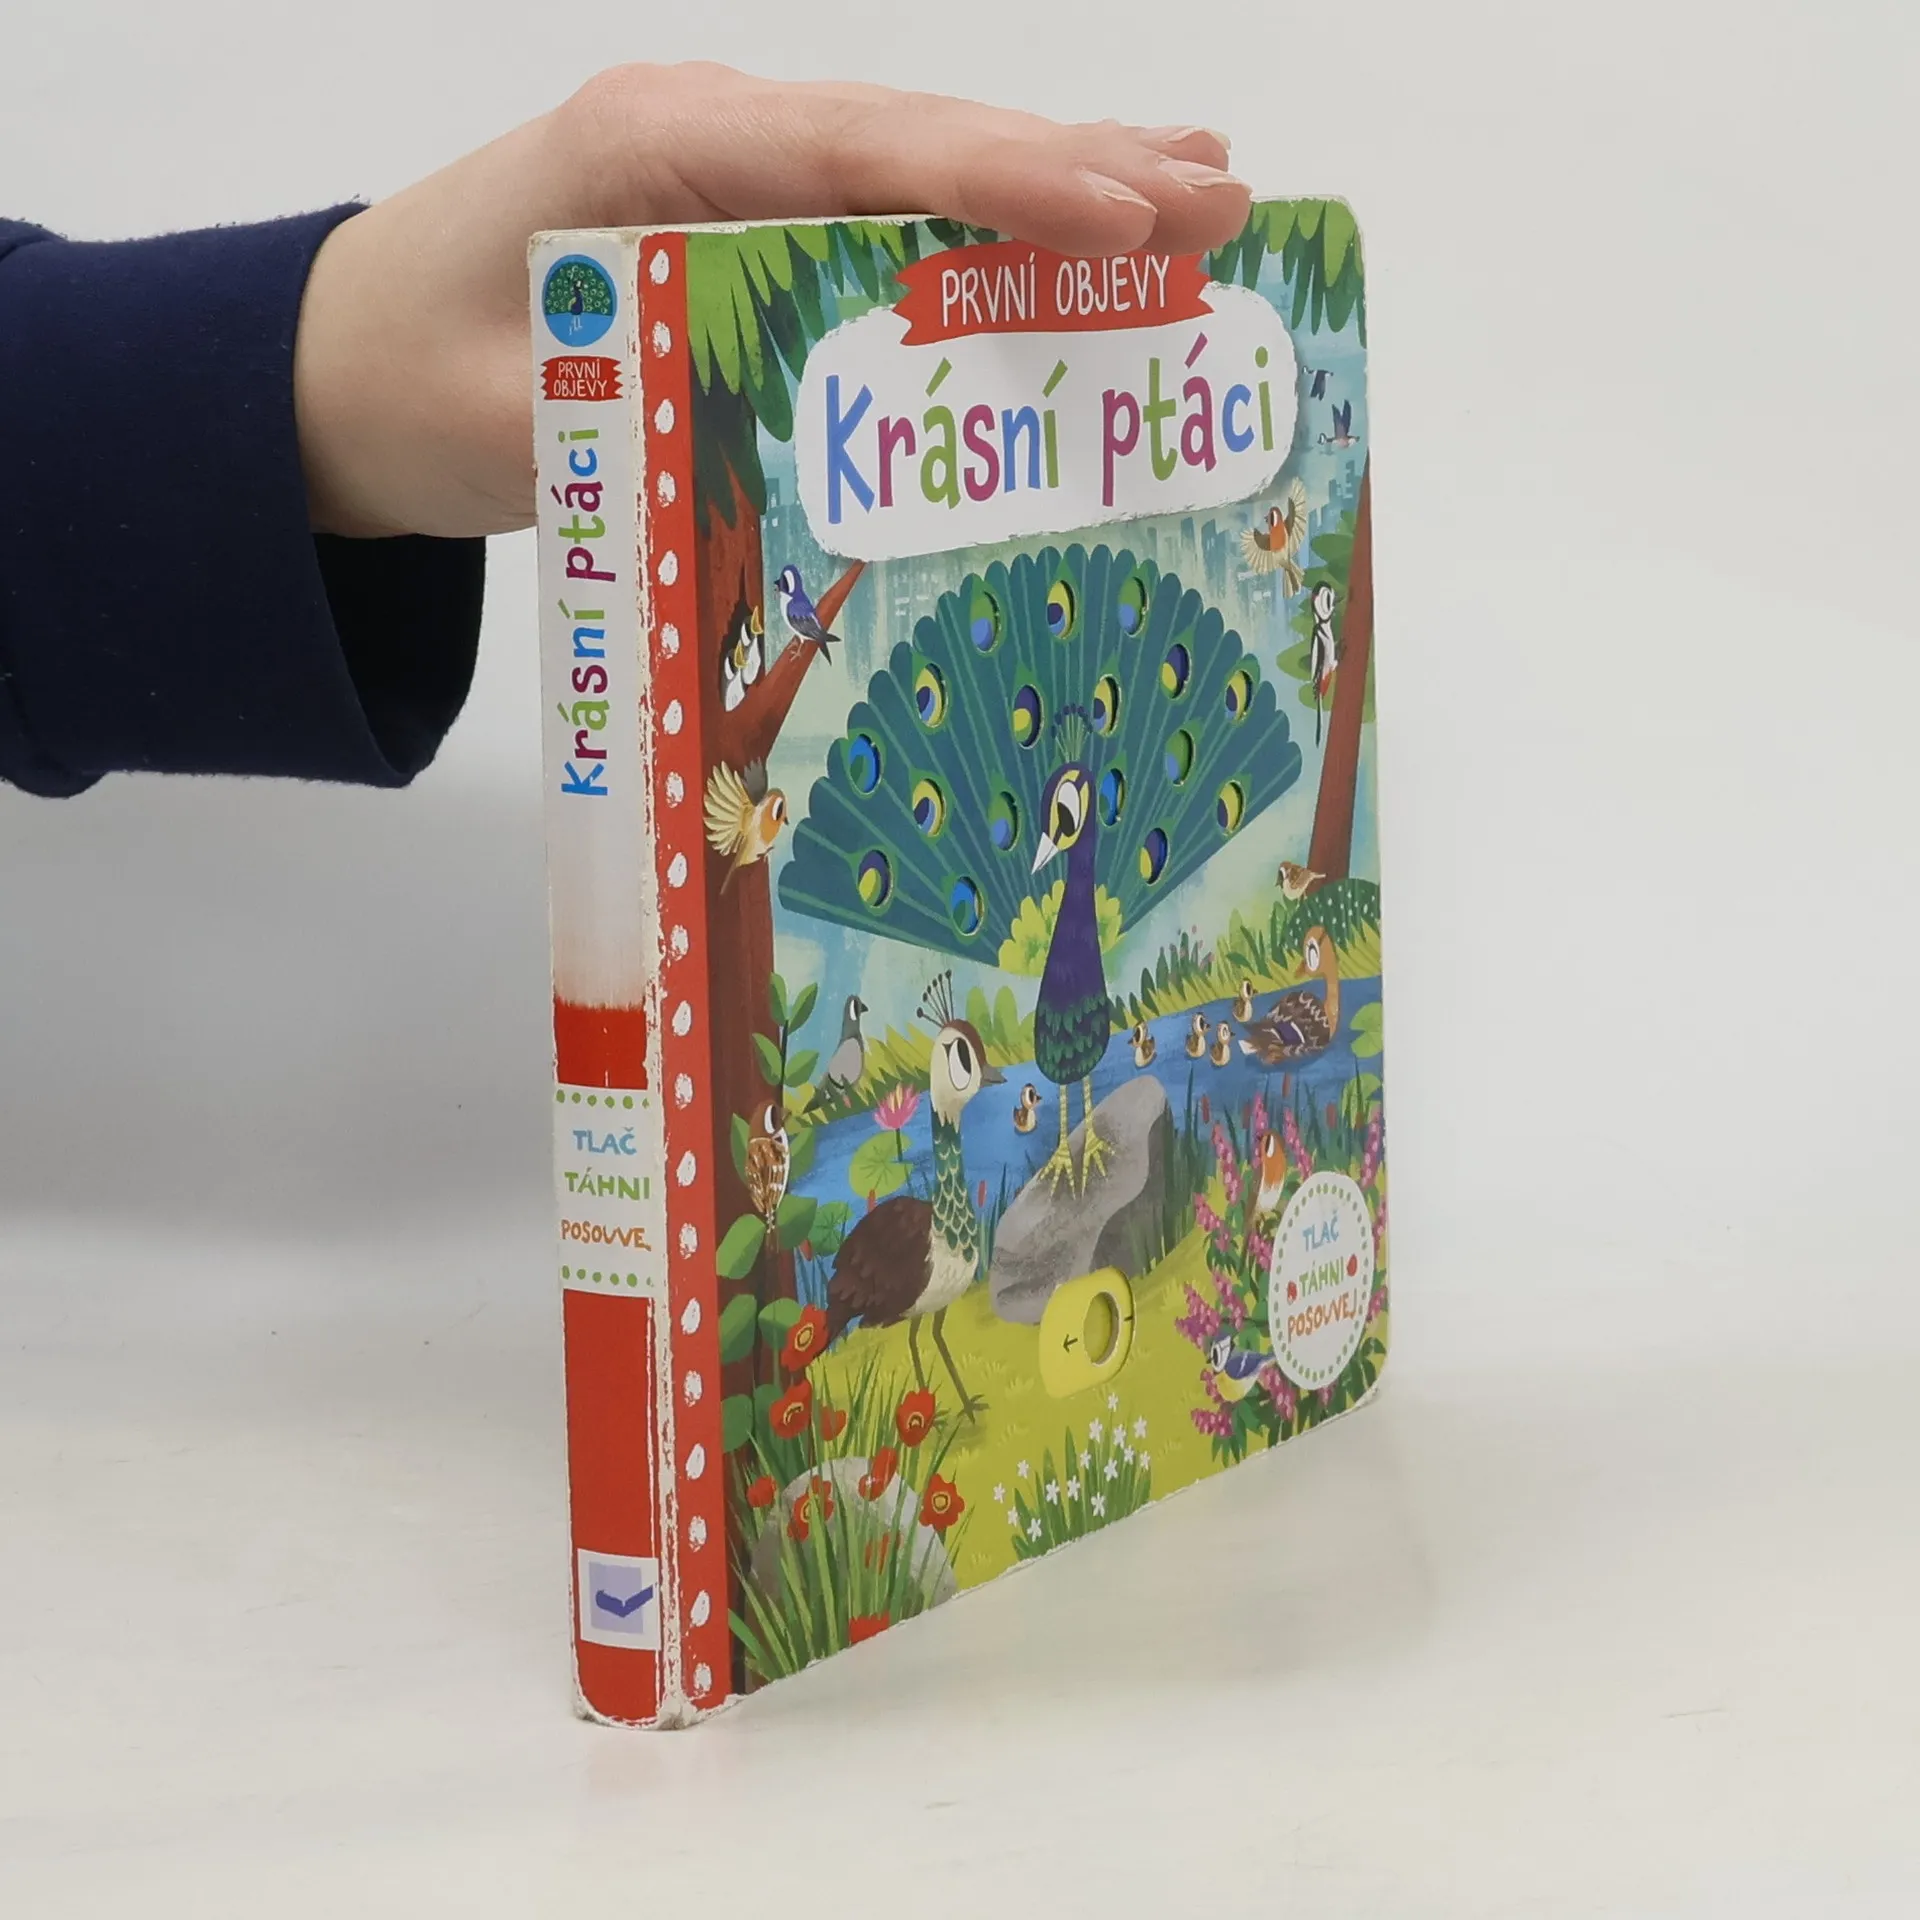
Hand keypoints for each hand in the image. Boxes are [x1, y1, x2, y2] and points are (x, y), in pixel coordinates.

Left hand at [292, 64, 1249, 539]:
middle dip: (1082, 168)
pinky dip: (987, 228)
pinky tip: (1071, 232)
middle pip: (923, 140)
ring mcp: (732, 177)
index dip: (1004, 182)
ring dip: (1061, 183)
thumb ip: (668, 418)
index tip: (1128, 211)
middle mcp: (713, 136)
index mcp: (656, 148)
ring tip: (1200, 191)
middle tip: (1227, 199)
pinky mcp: (742, 229)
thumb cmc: (408, 382)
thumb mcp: (529, 422)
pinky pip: (886, 221)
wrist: (332, 368)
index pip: (863, 152)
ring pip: (922, 170)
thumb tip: (820, 452)